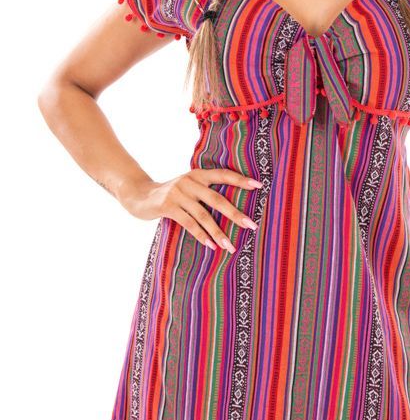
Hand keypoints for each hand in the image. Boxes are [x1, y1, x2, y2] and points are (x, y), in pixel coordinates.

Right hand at [121, 168, 262, 253]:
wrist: (140, 196)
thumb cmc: (171, 194)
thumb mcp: (188, 187)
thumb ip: (205, 191)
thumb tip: (233, 208)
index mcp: (198, 174)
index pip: (223, 174)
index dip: (240, 179)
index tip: (259, 185)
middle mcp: (189, 181)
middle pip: (217, 198)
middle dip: (235, 214)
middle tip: (252, 225)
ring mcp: (178, 194)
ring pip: (203, 215)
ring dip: (218, 232)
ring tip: (230, 246)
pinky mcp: (168, 206)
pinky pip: (188, 223)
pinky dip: (201, 235)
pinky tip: (211, 245)